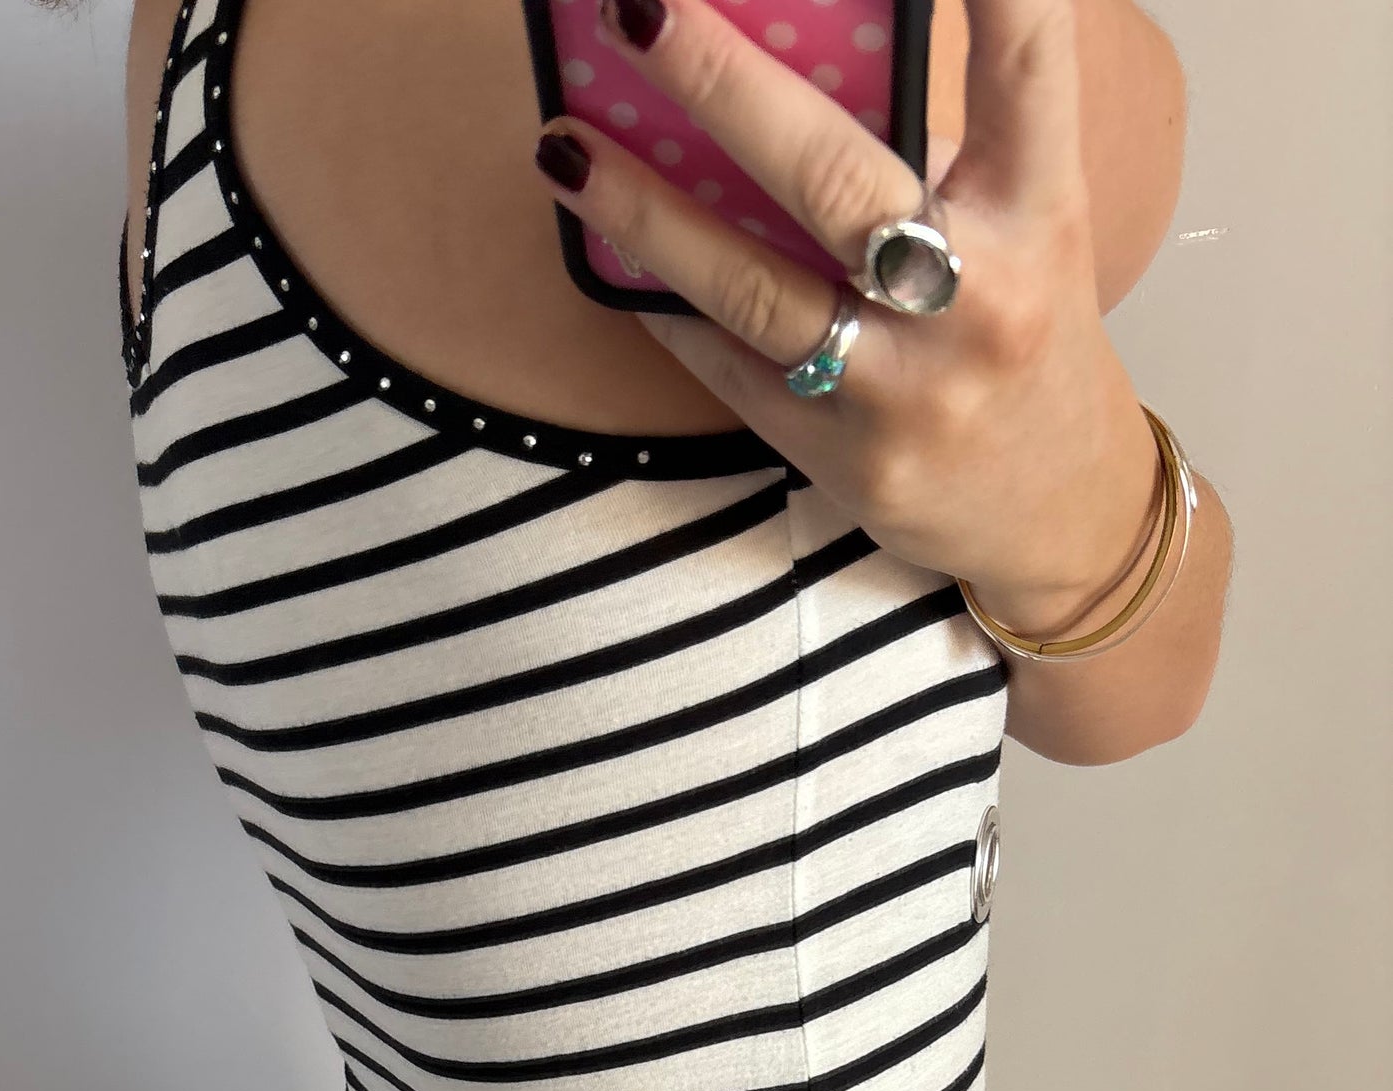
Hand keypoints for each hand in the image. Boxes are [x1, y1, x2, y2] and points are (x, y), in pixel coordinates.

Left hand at [533, 0, 1161, 639]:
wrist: (1057, 510)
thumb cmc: (1024, 331)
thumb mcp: (1022, 226)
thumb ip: (932, 152)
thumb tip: (785, 59)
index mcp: (1037, 208)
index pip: (1026, 66)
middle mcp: (978, 296)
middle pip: (835, 178)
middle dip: (724, 84)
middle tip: (636, 8)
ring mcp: (905, 388)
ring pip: (754, 288)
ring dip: (645, 214)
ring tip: (563, 149)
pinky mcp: (844, 458)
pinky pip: (730, 368)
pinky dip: (665, 307)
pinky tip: (609, 258)